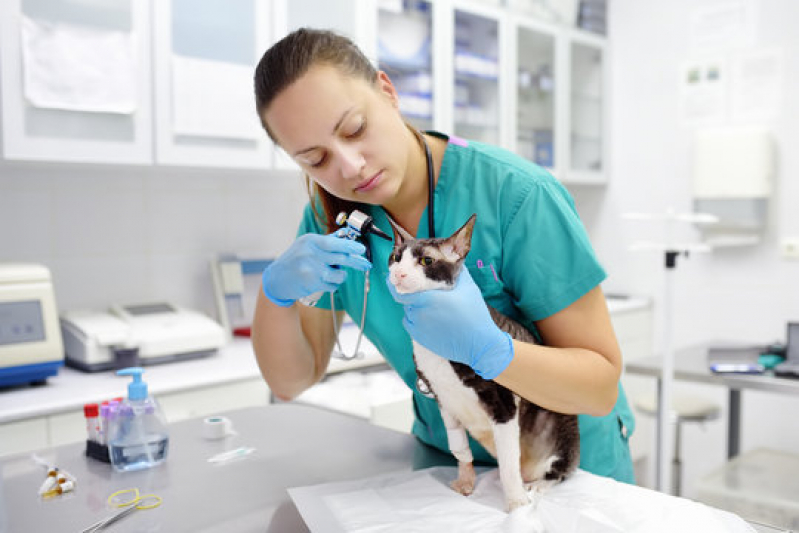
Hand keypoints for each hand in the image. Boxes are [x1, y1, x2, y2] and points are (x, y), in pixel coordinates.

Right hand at [262, 230, 370, 306]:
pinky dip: (332, 285)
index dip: (350, 246)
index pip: (334, 242)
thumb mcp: (306, 246)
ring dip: (340, 276)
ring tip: (331, 275)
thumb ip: (326, 241)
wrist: (277, 280)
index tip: (361, 249)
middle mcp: (310, 253)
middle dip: (356, 262)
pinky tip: (323, 282)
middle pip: (341, 258)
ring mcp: (311, 269)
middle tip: (365, 264)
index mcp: (310, 241)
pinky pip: (333, 285)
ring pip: (339, 274)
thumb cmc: (295, 261)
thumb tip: (347, 235)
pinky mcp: (312, 283)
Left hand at [386, 268, 513, 379]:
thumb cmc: (474, 314)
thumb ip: (456, 271)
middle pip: (406, 299)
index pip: (400, 291)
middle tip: (423, 291)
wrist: (479, 343)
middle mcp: (420, 313)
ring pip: (408, 311)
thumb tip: (450, 259)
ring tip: (433, 307)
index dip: (394, 284)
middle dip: (411, 293)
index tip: (392, 278)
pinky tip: (430, 318)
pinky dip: (415, 319)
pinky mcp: (420, 338)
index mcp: (428, 298)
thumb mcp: (468, 286)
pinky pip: (410, 324)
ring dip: (415, 306)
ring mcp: (419, 327)